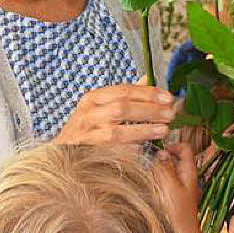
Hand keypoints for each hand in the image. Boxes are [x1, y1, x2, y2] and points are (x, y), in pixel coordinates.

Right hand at [55, 78, 175, 144]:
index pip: (124, 91)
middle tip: (170, 114)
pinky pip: (112, 151)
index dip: (148, 93)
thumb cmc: (88, 127)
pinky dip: (130, 148)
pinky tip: (145, 146)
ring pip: (117, 131)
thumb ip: (125, 95)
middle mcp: (88, 114)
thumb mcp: (102, 106)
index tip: (168, 98)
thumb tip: (148, 78)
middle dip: (149, 110)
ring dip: (144, 129)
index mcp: (93, 98)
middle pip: (122, 108)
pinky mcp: (88, 154)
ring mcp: (86, 135)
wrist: (62, 152)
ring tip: (163, 129)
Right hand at [153, 143, 201, 232]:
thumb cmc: (178, 213)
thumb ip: (165, 168)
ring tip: (147, 174)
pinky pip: (166, 179)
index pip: (185, 148)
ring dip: (158, 168)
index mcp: (190, 171)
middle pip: (176, 157)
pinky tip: (150, 185)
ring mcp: (181, 185)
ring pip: (170, 168)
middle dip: (162, 157)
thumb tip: (161, 152)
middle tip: (148, 163)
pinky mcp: (175, 194)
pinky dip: (158, 178)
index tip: (158, 152)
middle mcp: (187, 176)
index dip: (172, 146)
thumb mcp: (170, 187)